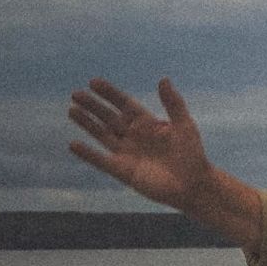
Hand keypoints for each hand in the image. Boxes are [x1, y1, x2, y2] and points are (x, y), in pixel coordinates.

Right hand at [68, 77, 212, 210]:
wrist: (194, 186)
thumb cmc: (193, 156)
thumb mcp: (185, 126)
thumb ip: (173, 104)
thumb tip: (163, 79)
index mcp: (148, 124)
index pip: (124, 104)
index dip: (110, 94)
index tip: (94, 82)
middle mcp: (135, 136)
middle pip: (109, 117)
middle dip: (93, 106)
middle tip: (76, 94)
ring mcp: (128, 153)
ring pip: (102, 135)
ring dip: (87, 123)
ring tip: (72, 110)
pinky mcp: (124, 171)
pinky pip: (101, 161)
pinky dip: (88, 154)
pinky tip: (73, 144)